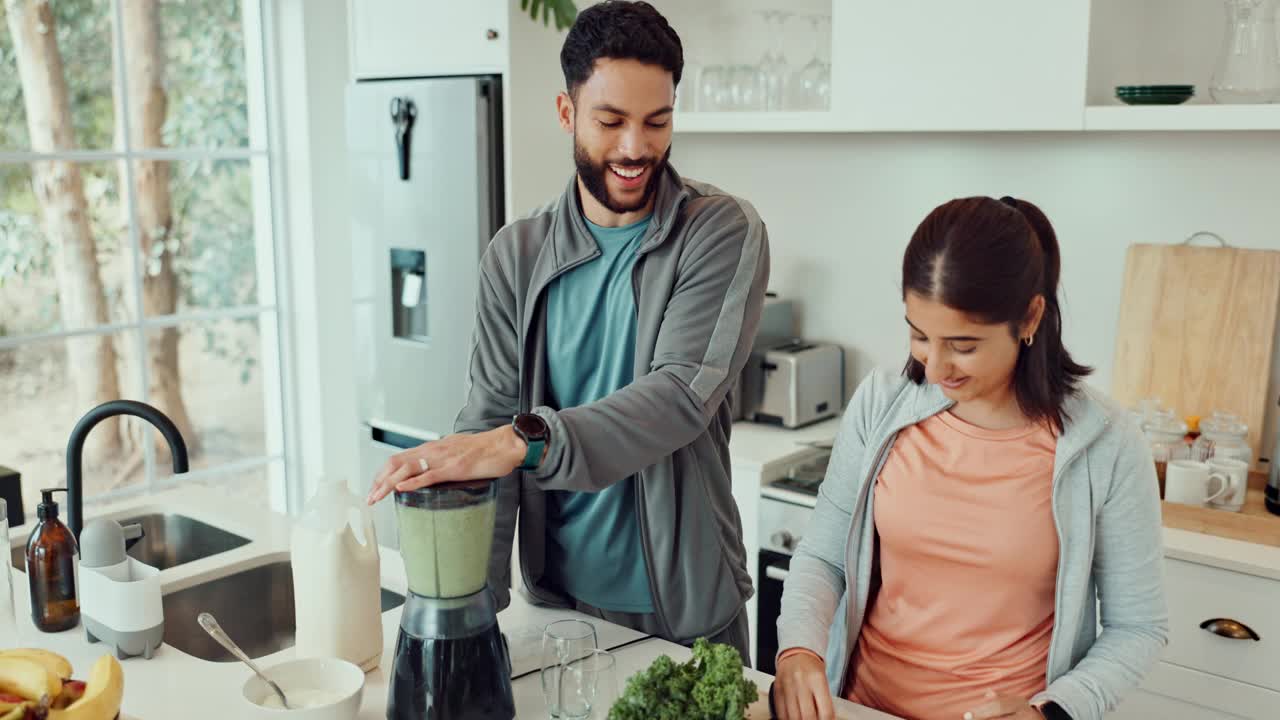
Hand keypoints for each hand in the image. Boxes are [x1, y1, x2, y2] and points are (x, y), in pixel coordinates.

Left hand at [366, 426, 526, 503]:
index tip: (375, 487)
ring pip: (406, 469)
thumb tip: (432, 471)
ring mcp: (442, 459)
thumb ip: (442, 460)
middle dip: (379, 481)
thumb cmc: (486, 450)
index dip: (383, 473)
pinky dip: (411, 483)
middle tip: (370, 497)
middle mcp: (433, 451)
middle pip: (396, 463)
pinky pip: (428, 476)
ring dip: (387, 484)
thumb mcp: (456, 452)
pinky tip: (401, 489)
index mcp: (433, 448)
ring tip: (377, 496)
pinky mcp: (454, 468)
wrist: (505, 445)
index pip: (399, 458)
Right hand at [773, 652, 833, 719]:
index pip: (826, 711)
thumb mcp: (824, 681)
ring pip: (793, 716)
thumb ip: (825, 701)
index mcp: (817, 679)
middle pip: (808, 716)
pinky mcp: (777, 690)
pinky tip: (793, 718)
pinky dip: (787, 719)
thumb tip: (826, 719)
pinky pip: (781, 712)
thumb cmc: (812, 668)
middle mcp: (801, 682)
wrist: (795, 654)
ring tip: (804, 719)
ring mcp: (787, 687)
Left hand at [963, 691, 1044, 719]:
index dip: (982, 711)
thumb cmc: (1024, 711)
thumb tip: (987, 693)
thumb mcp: (1015, 701)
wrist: (1048, 719)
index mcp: (1020, 704)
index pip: (998, 706)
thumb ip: (1001, 698)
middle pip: (1001, 719)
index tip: (966, 715)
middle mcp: (1026, 715)